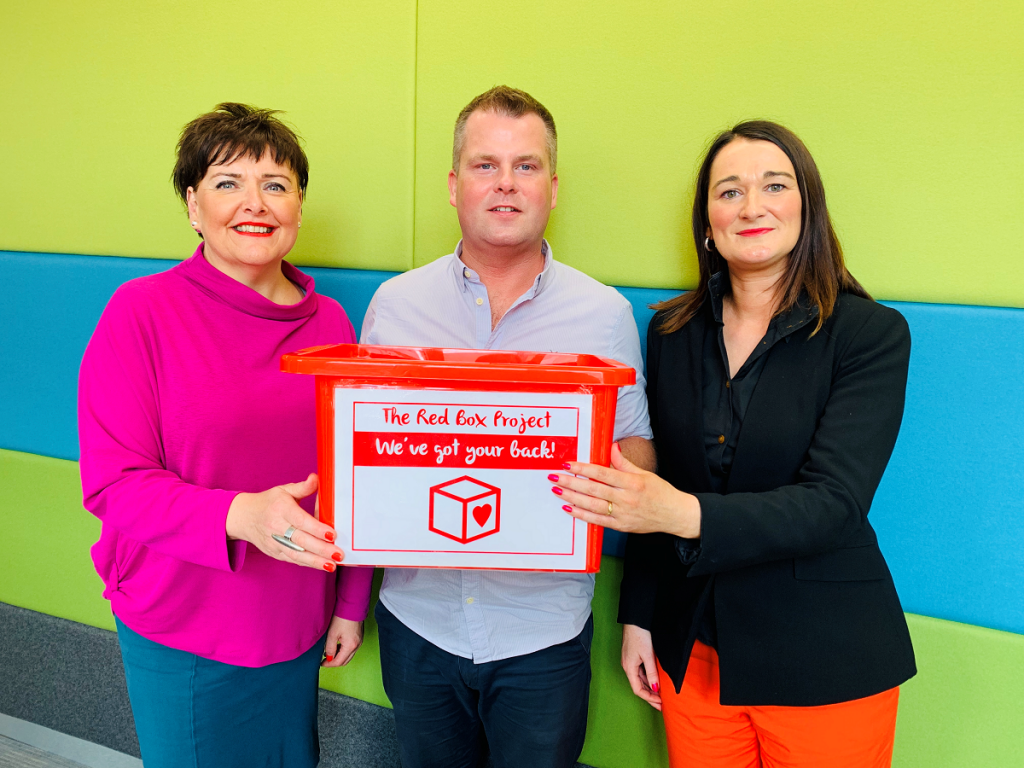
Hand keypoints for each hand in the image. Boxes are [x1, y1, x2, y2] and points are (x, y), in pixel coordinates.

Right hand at [225, 473, 343, 571]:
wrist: (244, 517)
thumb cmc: (268, 502)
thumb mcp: (284, 490)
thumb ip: (302, 487)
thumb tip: (316, 478)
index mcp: (281, 509)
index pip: (300, 521)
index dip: (316, 529)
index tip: (332, 534)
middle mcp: (276, 527)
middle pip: (300, 540)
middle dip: (321, 549)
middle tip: (338, 554)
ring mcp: (274, 542)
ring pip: (296, 554)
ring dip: (315, 561)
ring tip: (332, 565)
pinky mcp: (274, 552)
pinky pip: (292, 559)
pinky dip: (307, 563)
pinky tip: (321, 565)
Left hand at [321, 616, 363, 666]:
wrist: (353, 605)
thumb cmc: (342, 617)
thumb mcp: (332, 634)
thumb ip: (330, 648)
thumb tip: (329, 657)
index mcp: (350, 646)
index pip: (339, 662)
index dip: (329, 664)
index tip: (321, 663)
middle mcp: (357, 646)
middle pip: (345, 661)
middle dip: (334, 662)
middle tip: (325, 660)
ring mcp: (359, 642)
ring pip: (349, 655)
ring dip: (339, 656)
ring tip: (329, 652)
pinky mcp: (359, 637)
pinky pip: (352, 649)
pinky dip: (344, 651)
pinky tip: (337, 646)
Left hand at [550, 443, 700, 537]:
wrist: (675, 515)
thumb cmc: (661, 492)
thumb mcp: (644, 474)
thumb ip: (624, 462)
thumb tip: (611, 447)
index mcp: (632, 482)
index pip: (602, 473)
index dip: (583, 468)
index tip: (568, 464)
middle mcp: (626, 499)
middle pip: (593, 489)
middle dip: (571, 482)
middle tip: (555, 476)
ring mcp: (623, 514)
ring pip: (592, 505)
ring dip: (572, 498)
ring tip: (557, 490)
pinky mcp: (621, 526)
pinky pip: (597, 521)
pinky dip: (581, 515)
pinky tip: (569, 508)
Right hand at [622, 624, 661, 710]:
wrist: (635, 620)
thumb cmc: (640, 636)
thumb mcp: (648, 655)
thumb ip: (652, 673)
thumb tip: (656, 688)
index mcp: (629, 668)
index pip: (638, 690)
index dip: (649, 698)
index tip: (660, 703)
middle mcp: (628, 667)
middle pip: (638, 686)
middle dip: (650, 696)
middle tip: (661, 704)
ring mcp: (630, 662)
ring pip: (639, 680)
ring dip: (649, 688)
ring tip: (660, 695)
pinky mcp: (633, 657)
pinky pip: (640, 672)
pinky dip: (648, 679)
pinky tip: (655, 681)